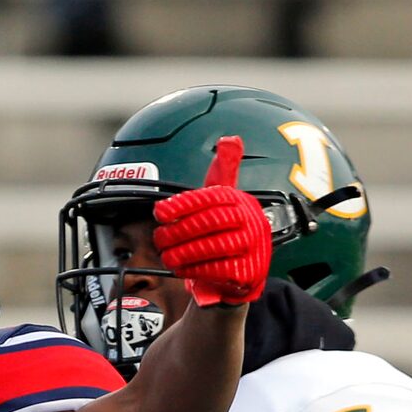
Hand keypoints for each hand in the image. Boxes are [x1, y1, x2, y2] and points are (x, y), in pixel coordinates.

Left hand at [150, 136, 269, 307]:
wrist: (245, 272)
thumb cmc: (228, 230)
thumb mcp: (226, 200)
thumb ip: (223, 171)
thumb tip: (230, 140)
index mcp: (241, 200)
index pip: (209, 197)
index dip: (181, 204)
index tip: (158, 212)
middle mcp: (251, 220)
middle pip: (209, 222)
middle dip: (179, 231)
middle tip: (159, 239)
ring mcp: (252, 246)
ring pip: (212, 246)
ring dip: (184, 252)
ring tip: (167, 256)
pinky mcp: (249, 271)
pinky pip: (218, 269)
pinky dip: (196, 269)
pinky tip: (182, 269)